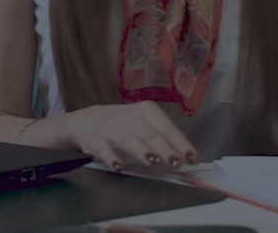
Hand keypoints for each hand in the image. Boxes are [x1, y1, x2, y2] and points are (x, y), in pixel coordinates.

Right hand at [63, 101, 197, 170]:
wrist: (86, 121)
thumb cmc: (123, 125)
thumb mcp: (143, 124)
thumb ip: (162, 138)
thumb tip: (185, 157)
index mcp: (146, 111)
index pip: (166, 127)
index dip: (179, 142)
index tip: (191, 157)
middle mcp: (129, 117)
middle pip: (149, 134)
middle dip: (163, 148)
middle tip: (175, 162)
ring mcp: (111, 128)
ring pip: (128, 139)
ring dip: (141, 150)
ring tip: (152, 161)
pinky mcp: (95, 140)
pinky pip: (104, 149)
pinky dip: (111, 157)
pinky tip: (119, 166)